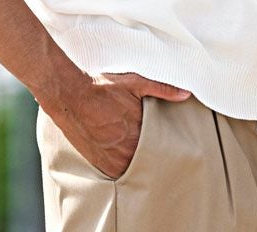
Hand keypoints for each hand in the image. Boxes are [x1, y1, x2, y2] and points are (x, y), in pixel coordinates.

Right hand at [50, 70, 191, 178]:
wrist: (70, 96)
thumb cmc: (102, 88)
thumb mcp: (134, 83)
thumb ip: (162, 89)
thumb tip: (186, 94)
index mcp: (139, 132)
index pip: (162, 146)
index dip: (165, 143)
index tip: (169, 141)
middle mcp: (127, 151)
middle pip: (149, 158)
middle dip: (152, 151)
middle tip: (151, 143)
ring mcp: (113, 161)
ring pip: (135, 168)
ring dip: (137, 160)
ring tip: (135, 148)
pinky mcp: (101, 165)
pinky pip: (119, 173)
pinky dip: (123, 165)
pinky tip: (122, 154)